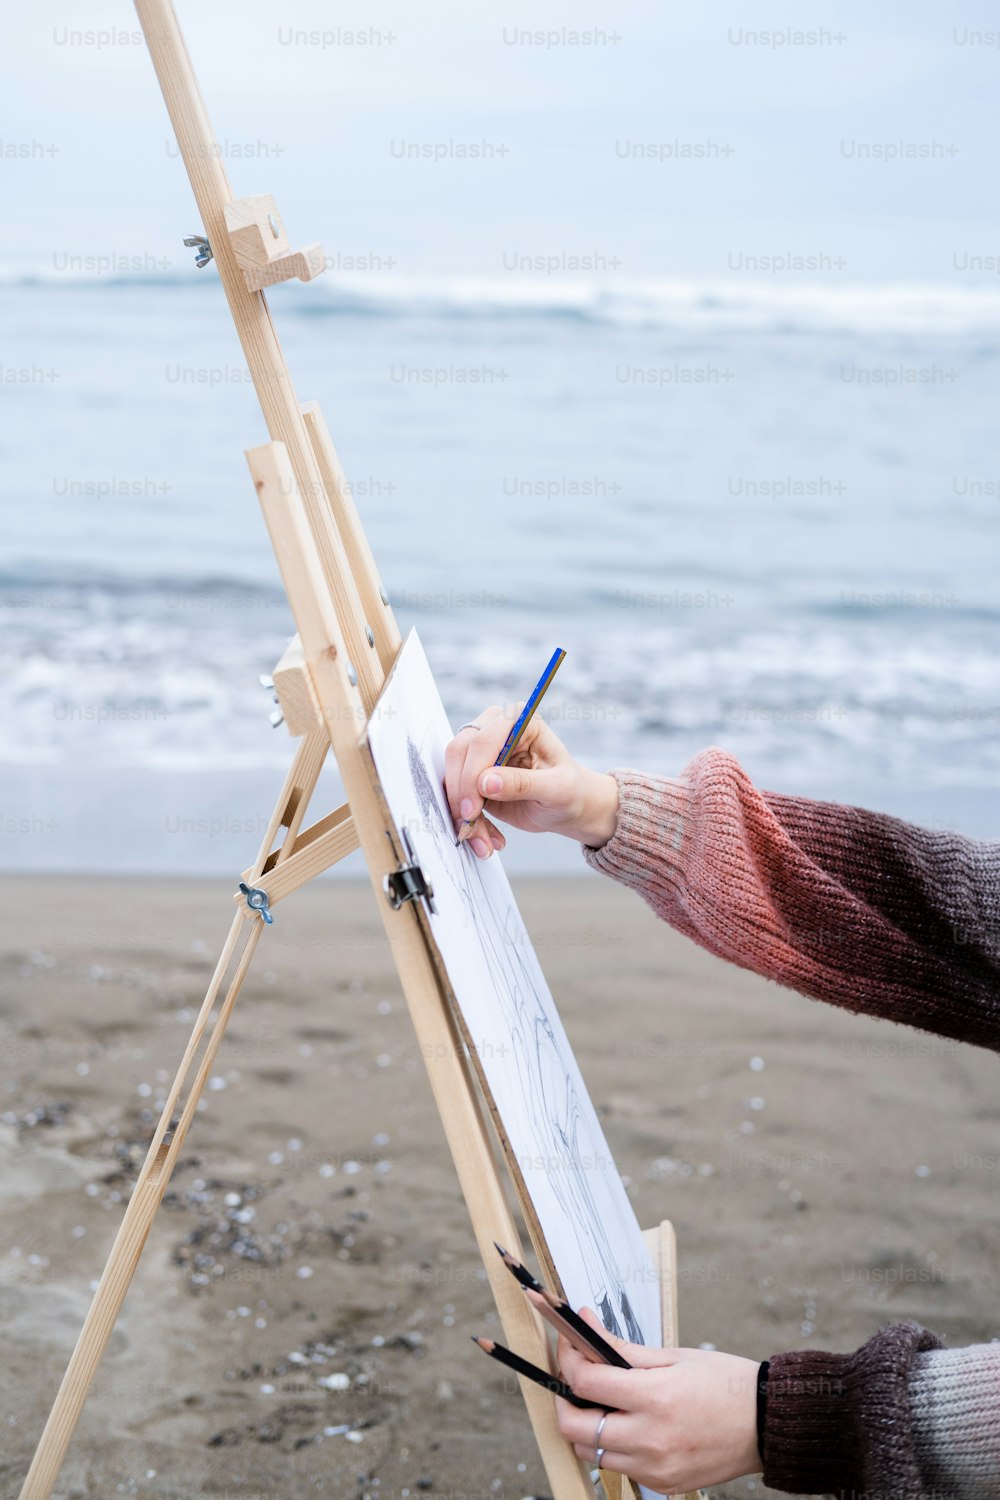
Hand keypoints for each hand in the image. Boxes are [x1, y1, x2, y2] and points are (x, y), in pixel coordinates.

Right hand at [443, 704, 618, 856]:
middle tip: (470, 827)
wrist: (565, 806)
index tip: (473, 809)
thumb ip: (523, 783)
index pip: (484, 740)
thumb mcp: (556, 789)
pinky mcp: (471, 773)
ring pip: (451, 775)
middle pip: (459, 753)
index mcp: (519, 719)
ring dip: (461, 812)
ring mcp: (480, 750)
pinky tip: (484, 837)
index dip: (473, 774)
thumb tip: (486, 782)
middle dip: (462, 795)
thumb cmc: (568, 790)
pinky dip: (465, 818)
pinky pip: (455, 793)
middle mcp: (495, 727)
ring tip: (483, 842)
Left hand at [554, 1309, 761, 1493]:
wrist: (766, 1424)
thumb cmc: (725, 1383)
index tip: (568, 1344)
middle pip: (575, 1429)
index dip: (568, 1359)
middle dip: (563, 1400)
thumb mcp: (674, 1357)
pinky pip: (620, 1468)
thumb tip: (586, 1329)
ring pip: (591, 1453)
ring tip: (601, 1402)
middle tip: (571, 1380)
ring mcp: (655, 1467)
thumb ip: (623, 1350)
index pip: (586, 1383)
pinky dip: (613, 1447)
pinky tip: (628, 1425)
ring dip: (586, 1426)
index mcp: (655, 1398)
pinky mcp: (662, 1484)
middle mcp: (650, 1439)